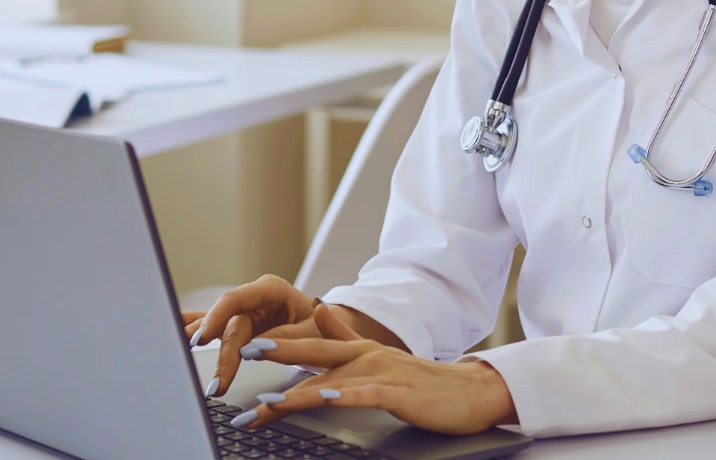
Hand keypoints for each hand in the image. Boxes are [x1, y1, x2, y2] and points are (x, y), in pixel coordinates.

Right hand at [182, 274, 318, 395]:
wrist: (329, 326)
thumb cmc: (322, 326)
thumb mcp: (313, 331)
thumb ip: (286, 337)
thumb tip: (256, 348)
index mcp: (270, 290)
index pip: (236, 300)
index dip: (216, 318)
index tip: (204, 338)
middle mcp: (253, 298)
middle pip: (227, 324)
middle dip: (220, 354)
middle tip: (214, 382)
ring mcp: (244, 312)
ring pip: (215, 326)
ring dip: (196, 341)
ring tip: (176, 354)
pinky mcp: (240, 326)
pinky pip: (215, 329)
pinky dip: (195, 331)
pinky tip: (173, 329)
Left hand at [224, 304, 518, 436]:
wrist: (471, 391)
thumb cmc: (425, 383)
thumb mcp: (381, 358)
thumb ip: (349, 337)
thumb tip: (321, 315)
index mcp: (360, 350)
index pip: (313, 347)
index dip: (279, 344)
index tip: (246, 346)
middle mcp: (367, 357)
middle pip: (315, 353)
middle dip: (278, 353)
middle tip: (244, 352)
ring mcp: (382, 374)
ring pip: (332, 380)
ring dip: (298, 390)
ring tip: (268, 398)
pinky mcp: (398, 394)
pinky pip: (364, 395)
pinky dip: (341, 396)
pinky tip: (323, 399)